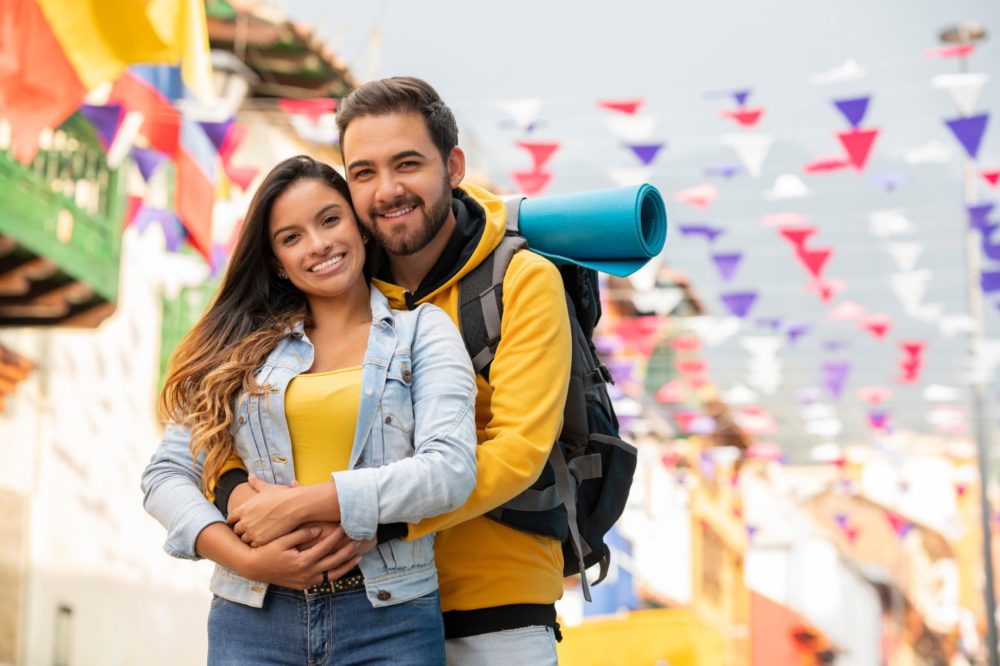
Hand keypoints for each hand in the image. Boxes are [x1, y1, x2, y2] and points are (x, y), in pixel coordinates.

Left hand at [228, 475, 302, 546]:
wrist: (295, 506)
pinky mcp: (260, 541)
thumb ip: (256, 483)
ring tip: (261, 534)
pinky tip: (267, 538)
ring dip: (251, 538)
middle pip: (237, 530)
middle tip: (254, 529)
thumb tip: (250, 475)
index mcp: (243, 508)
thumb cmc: (282, 496)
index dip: (237, 520)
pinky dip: (259, 543)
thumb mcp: (267, 488)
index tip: (245, 520)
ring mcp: (251, 532)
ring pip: (244, 540)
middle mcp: (244, 521)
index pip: (230, 519)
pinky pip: (254, 546)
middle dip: (243, 530)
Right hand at [241, 526, 363, 589]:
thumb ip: (301, 534)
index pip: (325, 547)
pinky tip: (344, 566)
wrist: (254, 569)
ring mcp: (306, 581)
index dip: (336, 536)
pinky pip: (325, 581)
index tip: (345, 526)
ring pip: (333, 575)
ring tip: (360, 555)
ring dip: (347, 565)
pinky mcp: (304, 585)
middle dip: (348, 550)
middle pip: (334, 562)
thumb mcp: (282, 540)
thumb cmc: (267, 551)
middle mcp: (306, 574)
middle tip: (360, 540)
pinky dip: (337, 573)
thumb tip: (319, 530)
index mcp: (302, 562)